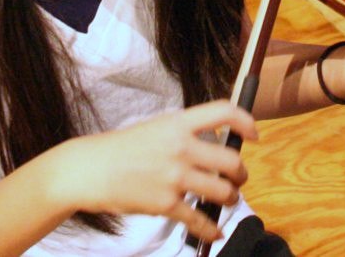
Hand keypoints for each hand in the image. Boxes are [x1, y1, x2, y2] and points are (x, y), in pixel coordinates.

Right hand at [55, 101, 257, 241]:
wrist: (90, 169)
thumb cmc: (121, 148)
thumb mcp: (156, 127)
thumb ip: (185, 134)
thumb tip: (214, 145)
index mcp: (178, 123)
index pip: (224, 112)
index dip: (246, 121)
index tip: (253, 134)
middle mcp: (181, 148)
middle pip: (232, 161)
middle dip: (241, 174)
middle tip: (238, 179)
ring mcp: (175, 177)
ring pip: (222, 192)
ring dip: (229, 199)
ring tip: (225, 199)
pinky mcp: (166, 204)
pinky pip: (199, 220)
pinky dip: (211, 230)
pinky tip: (214, 232)